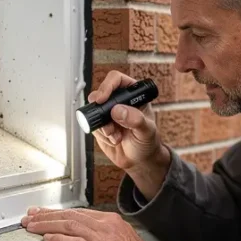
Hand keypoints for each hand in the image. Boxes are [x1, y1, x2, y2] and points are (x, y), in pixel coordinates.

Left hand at [21, 207, 156, 240]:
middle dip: (46, 216)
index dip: (56, 212)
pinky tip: (47, 239)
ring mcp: (103, 239)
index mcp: (109, 220)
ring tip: (31, 227)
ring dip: (47, 225)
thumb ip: (102, 233)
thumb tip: (81, 232)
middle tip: (29, 217)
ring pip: (69, 226)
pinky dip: (60, 240)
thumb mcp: (120, 238)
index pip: (77, 212)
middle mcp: (105, 225)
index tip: (41, 213)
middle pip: (70, 216)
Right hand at [90, 71, 169, 199]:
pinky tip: (114, 139)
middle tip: (108, 125)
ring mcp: (108, 113)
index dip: (107, 86)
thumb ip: (135, 119)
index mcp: (133, 95)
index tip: (102, 99)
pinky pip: (93, 125)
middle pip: (100, 94)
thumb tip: (118, 110)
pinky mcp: (100, 124)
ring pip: (95, 111)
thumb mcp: (147, 131)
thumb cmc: (148, 142)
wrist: (139, 160)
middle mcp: (119, 101)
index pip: (116, 80)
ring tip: (116, 136)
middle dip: (102, 111)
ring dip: (103, 126)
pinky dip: (101, 134)